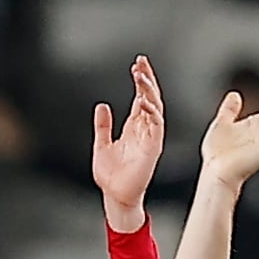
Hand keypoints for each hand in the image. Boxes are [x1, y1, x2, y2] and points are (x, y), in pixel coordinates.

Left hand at [91, 56, 166, 228]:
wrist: (115, 195)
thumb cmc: (111, 175)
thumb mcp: (102, 144)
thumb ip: (103, 125)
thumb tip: (102, 106)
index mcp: (134, 128)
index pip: (141, 98)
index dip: (141, 81)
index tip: (137, 64)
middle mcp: (145, 130)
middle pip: (151, 98)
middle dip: (147, 80)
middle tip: (141, 62)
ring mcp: (150, 138)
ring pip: (156, 108)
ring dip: (150, 91)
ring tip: (141, 76)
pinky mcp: (152, 148)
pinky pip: (157, 127)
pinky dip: (153, 112)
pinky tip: (145, 100)